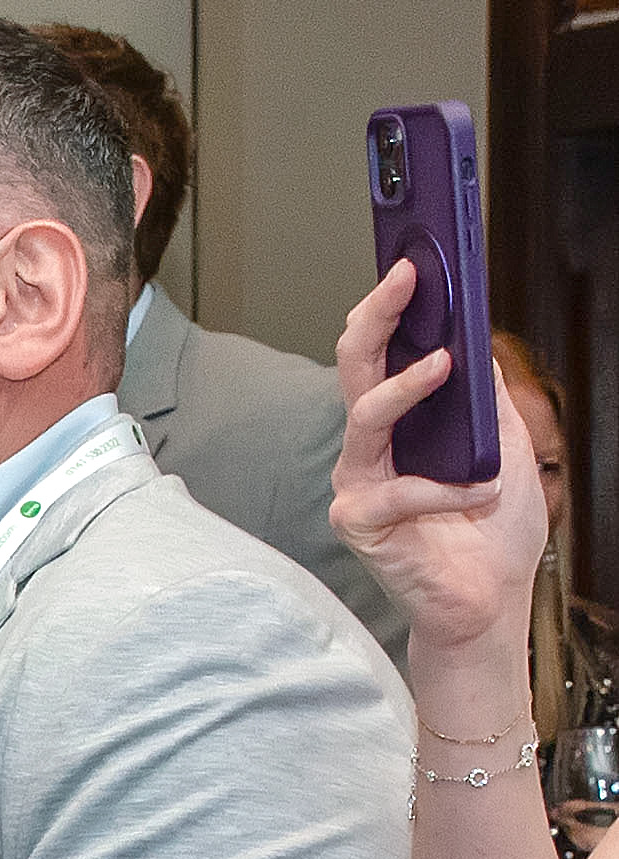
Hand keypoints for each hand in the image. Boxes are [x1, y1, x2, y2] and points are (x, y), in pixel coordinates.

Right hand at [332, 258, 544, 655]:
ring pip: (364, 417)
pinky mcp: (359, 522)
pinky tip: (476, 492)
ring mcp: (359, 482)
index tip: (415, 262)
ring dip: (407, 388)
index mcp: (400, 422)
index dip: (392, 307)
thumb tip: (475, 335)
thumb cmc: (490, 525)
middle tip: (405, 279)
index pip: (383, 353)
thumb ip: (484, 397)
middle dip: (378, 317)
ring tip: (446, 363)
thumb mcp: (503, 443)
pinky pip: (394, 491)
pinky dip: (441, 488)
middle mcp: (370, 446)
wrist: (488, 596)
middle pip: (356, 367)